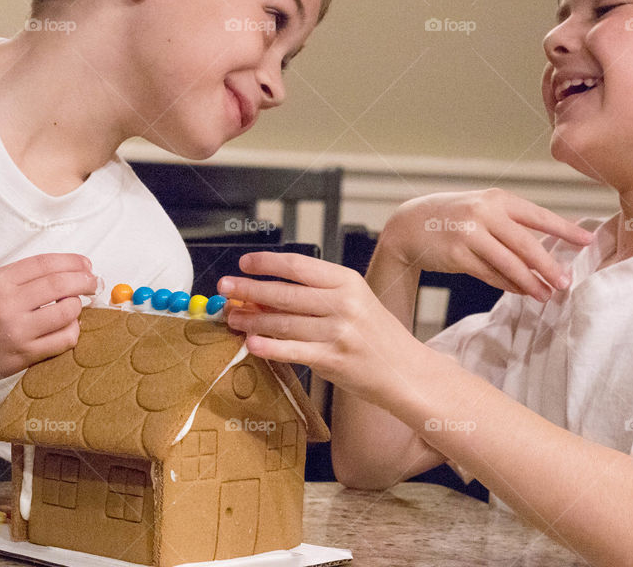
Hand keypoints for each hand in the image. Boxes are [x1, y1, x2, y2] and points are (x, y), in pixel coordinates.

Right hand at [0, 253, 96, 385]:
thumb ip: (26, 277)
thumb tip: (71, 270)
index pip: (46, 263)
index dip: (73, 262)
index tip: (86, 264)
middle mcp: (7, 304)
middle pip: (60, 285)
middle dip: (85, 281)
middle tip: (93, 282)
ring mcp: (16, 331)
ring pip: (67, 313)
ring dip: (78, 307)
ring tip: (74, 306)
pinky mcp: (23, 355)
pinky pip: (63, 340)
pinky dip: (73, 331)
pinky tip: (68, 327)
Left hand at [219, 252, 413, 406]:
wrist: (406, 371)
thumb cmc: (375, 335)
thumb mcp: (353, 302)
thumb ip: (315, 295)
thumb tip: (264, 293)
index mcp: (347, 281)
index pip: (298, 265)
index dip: (266, 263)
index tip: (244, 263)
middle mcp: (343, 303)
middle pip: (285, 292)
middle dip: (249, 289)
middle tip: (226, 288)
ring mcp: (339, 332)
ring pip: (283, 322)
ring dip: (252, 319)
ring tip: (233, 317)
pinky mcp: (333, 359)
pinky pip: (293, 351)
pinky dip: (269, 347)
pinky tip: (251, 343)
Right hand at [377, 189, 593, 300]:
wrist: (409, 225)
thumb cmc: (453, 217)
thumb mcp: (481, 209)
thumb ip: (510, 223)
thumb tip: (546, 248)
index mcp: (496, 199)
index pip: (538, 215)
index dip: (565, 230)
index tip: (587, 242)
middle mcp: (484, 213)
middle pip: (526, 243)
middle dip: (549, 265)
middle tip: (566, 282)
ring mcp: (469, 234)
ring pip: (509, 262)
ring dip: (530, 281)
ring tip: (546, 294)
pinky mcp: (457, 255)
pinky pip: (489, 274)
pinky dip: (507, 284)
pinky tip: (521, 291)